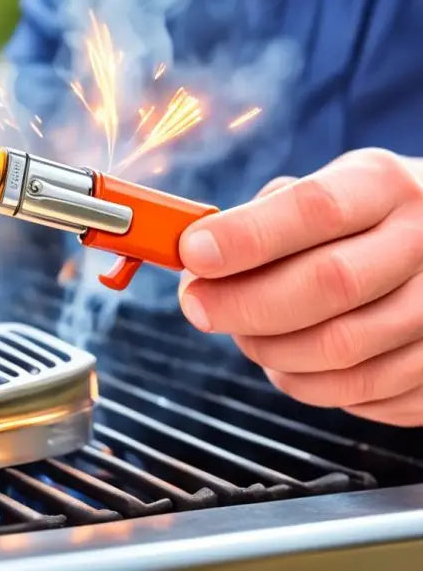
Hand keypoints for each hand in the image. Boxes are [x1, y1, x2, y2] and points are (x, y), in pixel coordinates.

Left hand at [177, 148, 422, 425]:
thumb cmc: (364, 221)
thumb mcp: (326, 190)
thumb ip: (263, 218)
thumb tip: (200, 260)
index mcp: (387, 187)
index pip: (316, 209)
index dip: (247, 237)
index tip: (193, 254)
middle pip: (329, 285)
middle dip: (244, 304)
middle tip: (198, 307)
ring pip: (341, 351)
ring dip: (270, 351)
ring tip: (245, 335)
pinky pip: (360, 393)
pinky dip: (308, 384)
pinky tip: (291, 362)